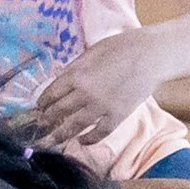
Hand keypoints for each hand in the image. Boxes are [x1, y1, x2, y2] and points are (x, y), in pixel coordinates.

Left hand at [32, 28, 165, 151]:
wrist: (150, 55)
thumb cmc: (122, 47)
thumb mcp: (92, 52)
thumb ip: (75, 68)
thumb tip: (60, 80)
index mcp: (76, 74)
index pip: (51, 93)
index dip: (42, 103)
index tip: (39, 108)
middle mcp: (84, 93)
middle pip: (58, 112)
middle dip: (46, 121)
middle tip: (40, 128)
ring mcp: (101, 107)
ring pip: (74, 126)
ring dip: (60, 135)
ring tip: (51, 141)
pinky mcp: (117, 116)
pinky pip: (98, 133)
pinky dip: (88, 139)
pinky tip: (82, 141)